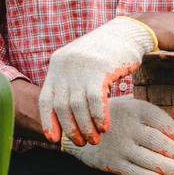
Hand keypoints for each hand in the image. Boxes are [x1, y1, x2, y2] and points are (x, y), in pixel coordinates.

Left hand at [38, 16, 156, 143]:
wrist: (127, 32)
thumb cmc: (104, 53)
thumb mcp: (80, 63)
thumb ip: (69, 82)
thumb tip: (63, 113)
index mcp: (57, 63)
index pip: (46, 99)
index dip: (48, 121)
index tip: (54, 139)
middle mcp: (65, 64)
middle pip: (62, 106)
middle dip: (71, 129)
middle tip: (82, 142)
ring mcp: (82, 66)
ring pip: (78, 106)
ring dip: (86, 127)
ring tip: (95, 139)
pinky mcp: (100, 68)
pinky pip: (95, 100)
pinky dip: (99, 117)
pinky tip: (105, 127)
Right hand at [61, 96, 173, 174]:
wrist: (80, 129)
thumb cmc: (114, 115)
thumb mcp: (132, 105)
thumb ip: (158, 110)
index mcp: (134, 108)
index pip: (158, 118)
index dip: (171, 128)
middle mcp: (127, 127)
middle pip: (155, 140)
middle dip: (172, 150)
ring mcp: (119, 146)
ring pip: (148, 159)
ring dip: (166, 167)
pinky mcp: (112, 163)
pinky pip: (134, 173)